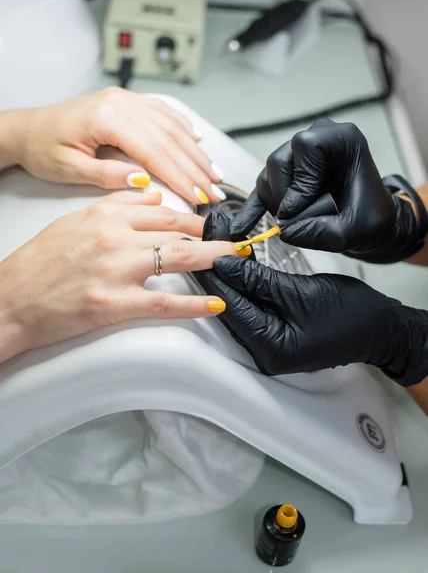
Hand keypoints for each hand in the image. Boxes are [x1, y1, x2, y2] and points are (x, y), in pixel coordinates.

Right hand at [0, 192, 243, 363]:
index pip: (162, 210)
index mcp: (104, 215)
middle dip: (211, 234)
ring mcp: (115, 271)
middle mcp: (113, 238)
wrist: (11, 300)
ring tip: (235, 260)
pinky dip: (193, 304)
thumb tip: (153, 197)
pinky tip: (213, 304)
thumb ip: (115, 205)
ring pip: (177, 259)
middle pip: (177, 230)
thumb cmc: (38, 264)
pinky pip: (164, 302)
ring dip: (213, 259)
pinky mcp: (113, 304)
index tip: (211, 221)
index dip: (194, 216)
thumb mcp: (73, 221)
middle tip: (235, 240)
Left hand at [13, 88, 225, 204]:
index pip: (155, 152)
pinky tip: (197, 141)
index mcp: (107, 117)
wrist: (29, 130)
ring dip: (196, 152)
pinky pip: (163, 112)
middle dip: (196, 168)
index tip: (199, 196)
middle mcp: (121, 103)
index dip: (182, 177)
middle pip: (170, 139)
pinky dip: (184, 128)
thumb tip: (144, 180)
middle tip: (215, 191)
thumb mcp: (70, 168)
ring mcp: (126, 99)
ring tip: (214, 173)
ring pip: (172, 126)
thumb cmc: (45, 149)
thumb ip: (108, 174)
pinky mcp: (128, 102)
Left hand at [195, 256, 427, 385]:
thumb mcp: (300, 291)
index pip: (230, 306)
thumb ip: (258, 279)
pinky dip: (245, 289)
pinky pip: (252, 310)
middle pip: (230, 308)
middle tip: (204, 244)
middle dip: (218, 276)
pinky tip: (237, 269)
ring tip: (215, 251)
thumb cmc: (351, 314)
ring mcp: (270, 347)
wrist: (381, 328)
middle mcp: (265, 354)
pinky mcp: (276, 337)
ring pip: (239, 308)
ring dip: (230, 280)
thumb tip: (224, 262)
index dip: (213, 276)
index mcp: (271, 348)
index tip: (199, 250)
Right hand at [231, 118, 423, 262]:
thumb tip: (281, 229)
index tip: (306, 207)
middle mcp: (316, 140)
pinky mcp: (286, 177)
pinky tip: (241, 228)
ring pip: (267, 176)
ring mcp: (298, 157)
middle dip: (284, 196)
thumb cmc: (370, 220)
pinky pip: (261, 189)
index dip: (301, 180)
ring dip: (275, 205)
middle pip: (279, 161)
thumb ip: (318, 232)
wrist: (371, 224)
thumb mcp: (350, 231)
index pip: (306, 146)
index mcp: (341, 139)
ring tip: (296, 222)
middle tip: (298, 219)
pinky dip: (252, 210)